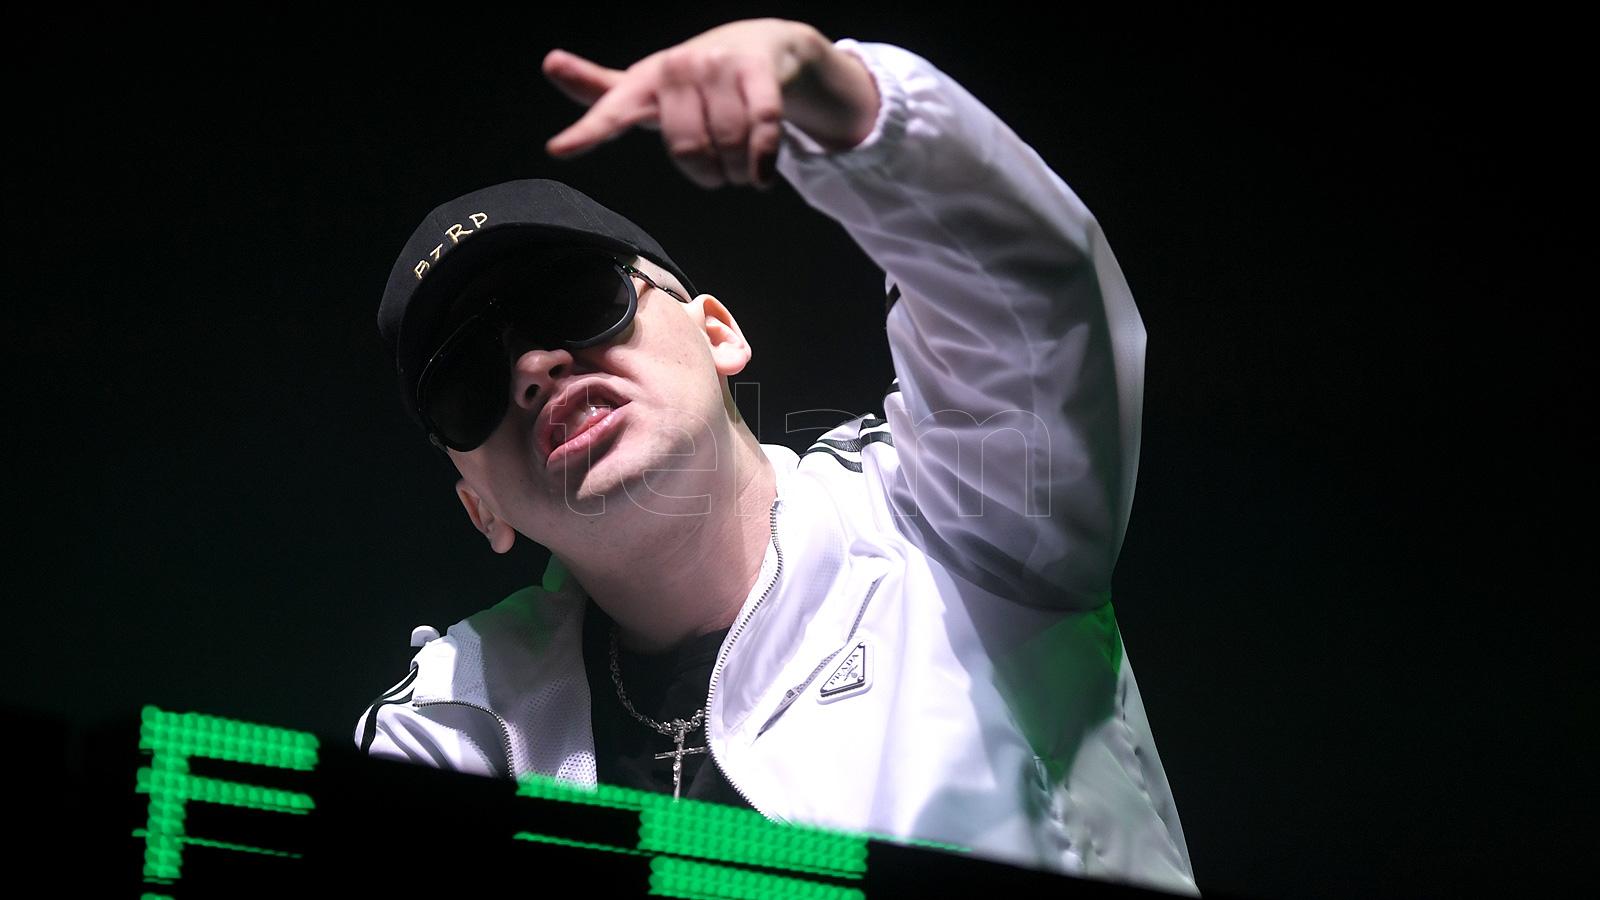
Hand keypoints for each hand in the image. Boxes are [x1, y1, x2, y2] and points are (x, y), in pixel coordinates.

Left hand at [542, 18, 879, 189]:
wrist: (763, 47)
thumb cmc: (697, 79)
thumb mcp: (649, 87)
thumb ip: (603, 94)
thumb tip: (549, 62)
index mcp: (645, 79)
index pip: (612, 111)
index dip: (587, 133)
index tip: (559, 148)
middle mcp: (678, 66)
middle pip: (687, 148)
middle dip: (707, 173)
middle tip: (716, 169)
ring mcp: (718, 66)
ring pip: (727, 143)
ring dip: (738, 171)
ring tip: (740, 165)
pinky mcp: (757, 71)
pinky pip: (760, 127)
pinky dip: (762, 160)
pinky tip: (761, 176)